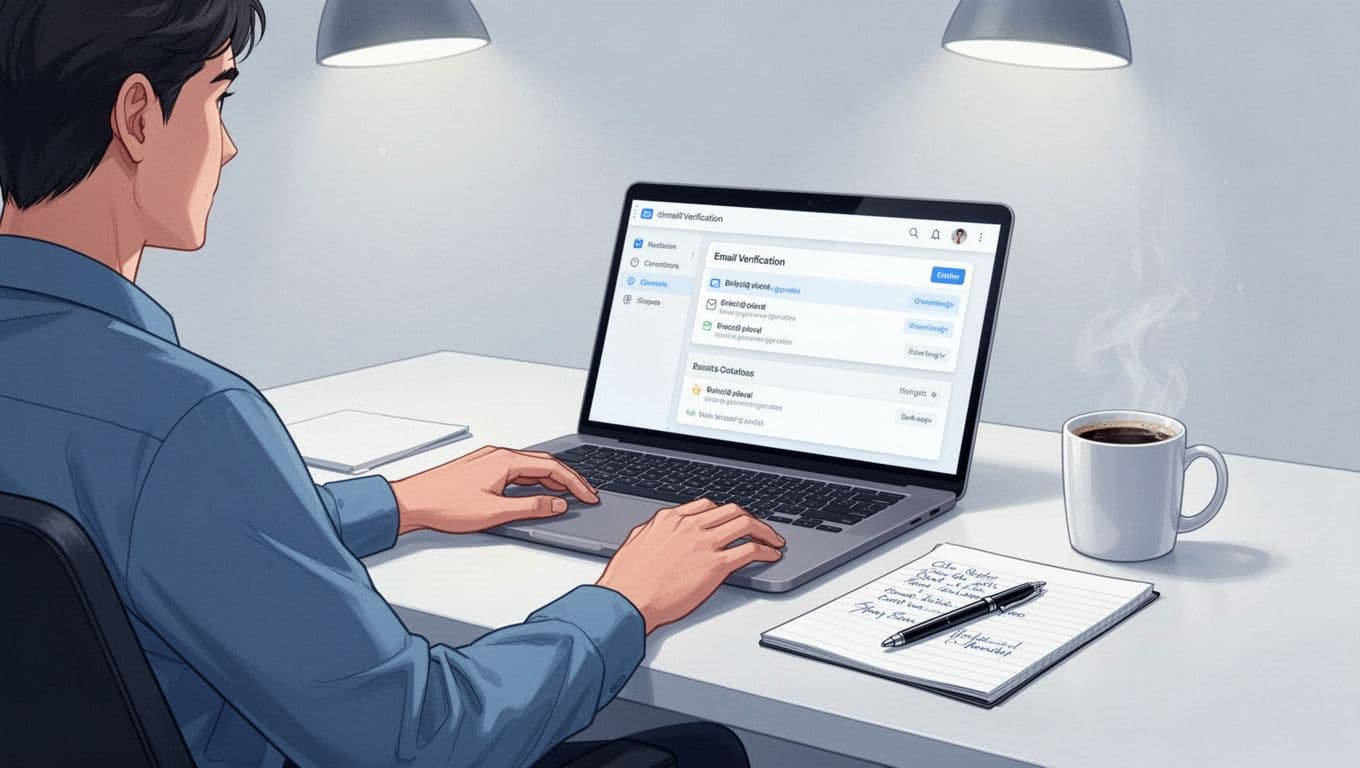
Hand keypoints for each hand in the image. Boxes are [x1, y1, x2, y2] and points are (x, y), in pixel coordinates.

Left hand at [390, 446, 598, 534]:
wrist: (412, 501)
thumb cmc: (445, 504)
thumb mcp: (494, 512)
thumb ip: (531, 508)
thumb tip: (557, 504)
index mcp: (506, 461)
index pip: (553, 468)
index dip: (576, 483)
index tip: (589, 496)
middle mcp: (499, 455)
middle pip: (545, 463)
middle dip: (570, 479)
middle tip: (586, 495)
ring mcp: (490, 460)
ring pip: (531, 466)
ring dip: (552, 480)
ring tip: (568, 495)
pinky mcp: (482, 468)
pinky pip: (517, 470)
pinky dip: (534, 480)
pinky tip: (537, 491)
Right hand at [596, 498, 784, 633]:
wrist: (627, 599)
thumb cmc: (627, 579)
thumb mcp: (637, 542)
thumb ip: (654, 532)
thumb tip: (661, 530)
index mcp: (670, 519)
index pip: (707, 506)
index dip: (726, 513)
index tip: (733, 520)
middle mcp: (690, 526)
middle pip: (731, 510)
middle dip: (750, 518)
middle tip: (759, 528)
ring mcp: (704, 544)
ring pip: (745, 524)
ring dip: (764, 531)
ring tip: (773, 540)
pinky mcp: (716, 566)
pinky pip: (749, 551)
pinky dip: (765, 550)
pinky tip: (770, 555)